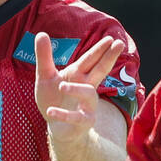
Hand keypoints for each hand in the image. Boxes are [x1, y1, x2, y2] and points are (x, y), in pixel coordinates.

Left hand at [33, 32, 124, 147]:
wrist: (56, 127)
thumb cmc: (54, 99)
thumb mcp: (45, 77)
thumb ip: (44, 57)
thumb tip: (41, 33)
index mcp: (78, 75)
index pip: (91, 59)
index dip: (100, 49)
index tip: (111, 39)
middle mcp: (86, 87)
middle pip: (100, 70)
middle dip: (109, 58)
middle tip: (119, 43)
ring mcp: (87, 105)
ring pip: (88, 94)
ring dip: (76, 89)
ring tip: (61, 86)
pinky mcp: (83, 122)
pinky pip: (76, 117)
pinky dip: (64, 114)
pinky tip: (51, 111)